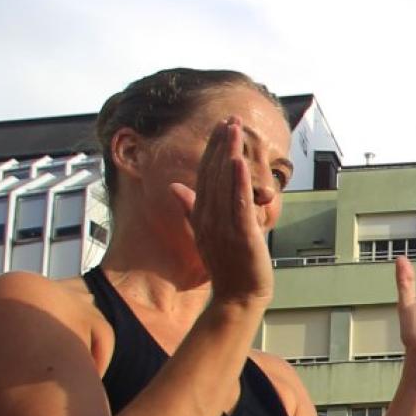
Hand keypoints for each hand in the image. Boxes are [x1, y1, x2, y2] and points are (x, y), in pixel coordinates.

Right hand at [171, 119, 272, 307]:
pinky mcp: (241, 235)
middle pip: (213, 173)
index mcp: (201, 214)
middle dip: (221, 144)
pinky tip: (238, 161)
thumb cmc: (226, 266)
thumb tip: (175, 186)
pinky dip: (237, 182)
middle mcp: (209, 217)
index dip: (212, 149)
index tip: (220, 127)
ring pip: (223, 183)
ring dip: (228, 154)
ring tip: (234, 129)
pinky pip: (237, 205)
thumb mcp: (205, 232)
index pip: (205, 174)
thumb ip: (190, 208)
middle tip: (229, 118)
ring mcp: (223, 226)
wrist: (238, 297)